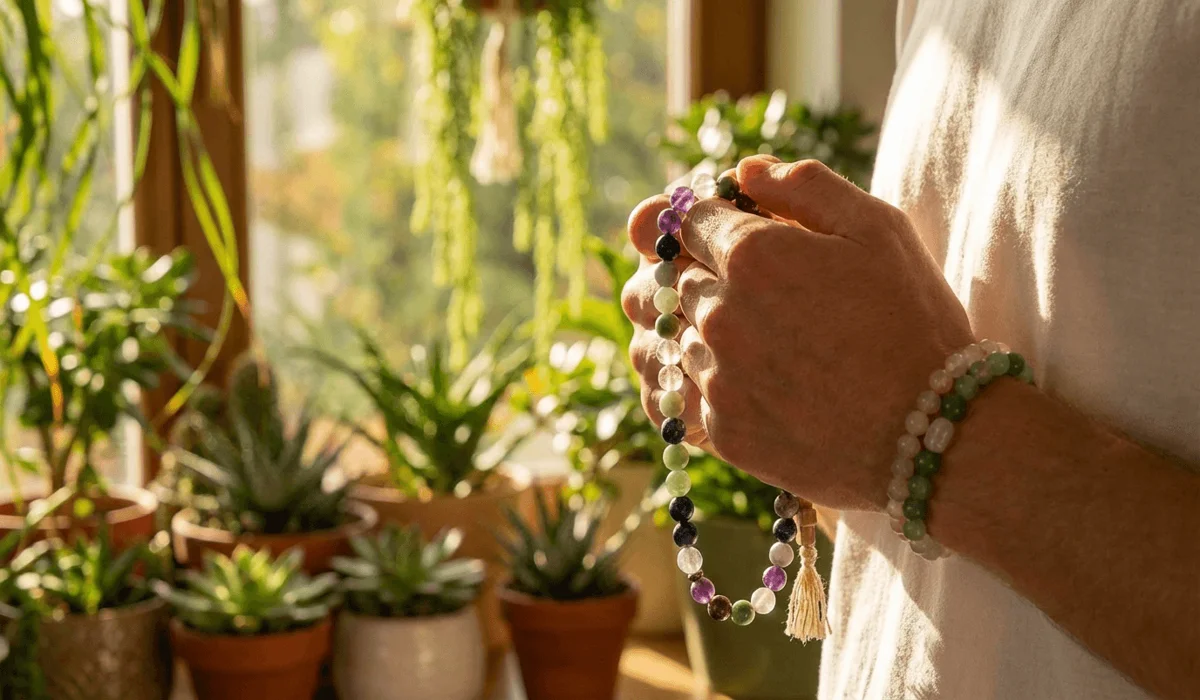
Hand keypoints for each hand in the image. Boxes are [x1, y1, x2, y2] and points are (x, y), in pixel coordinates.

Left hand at [622, 156, 974, 510]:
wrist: (934, 434)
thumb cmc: (914, 324)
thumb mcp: (878, 229)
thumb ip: (806, 187)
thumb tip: (744, 171)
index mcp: (752, 254)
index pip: (685, 220)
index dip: (702, 222)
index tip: (724, 232)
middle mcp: (719, 313)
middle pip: (666, 277)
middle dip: (691, 271)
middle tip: (734, 285)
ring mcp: (716, 376)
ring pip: (662, 337)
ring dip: (684, 329)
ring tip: (730, 335)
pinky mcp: (721, 430)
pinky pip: (672, 398)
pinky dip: (684, 384)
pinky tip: (716, 380)